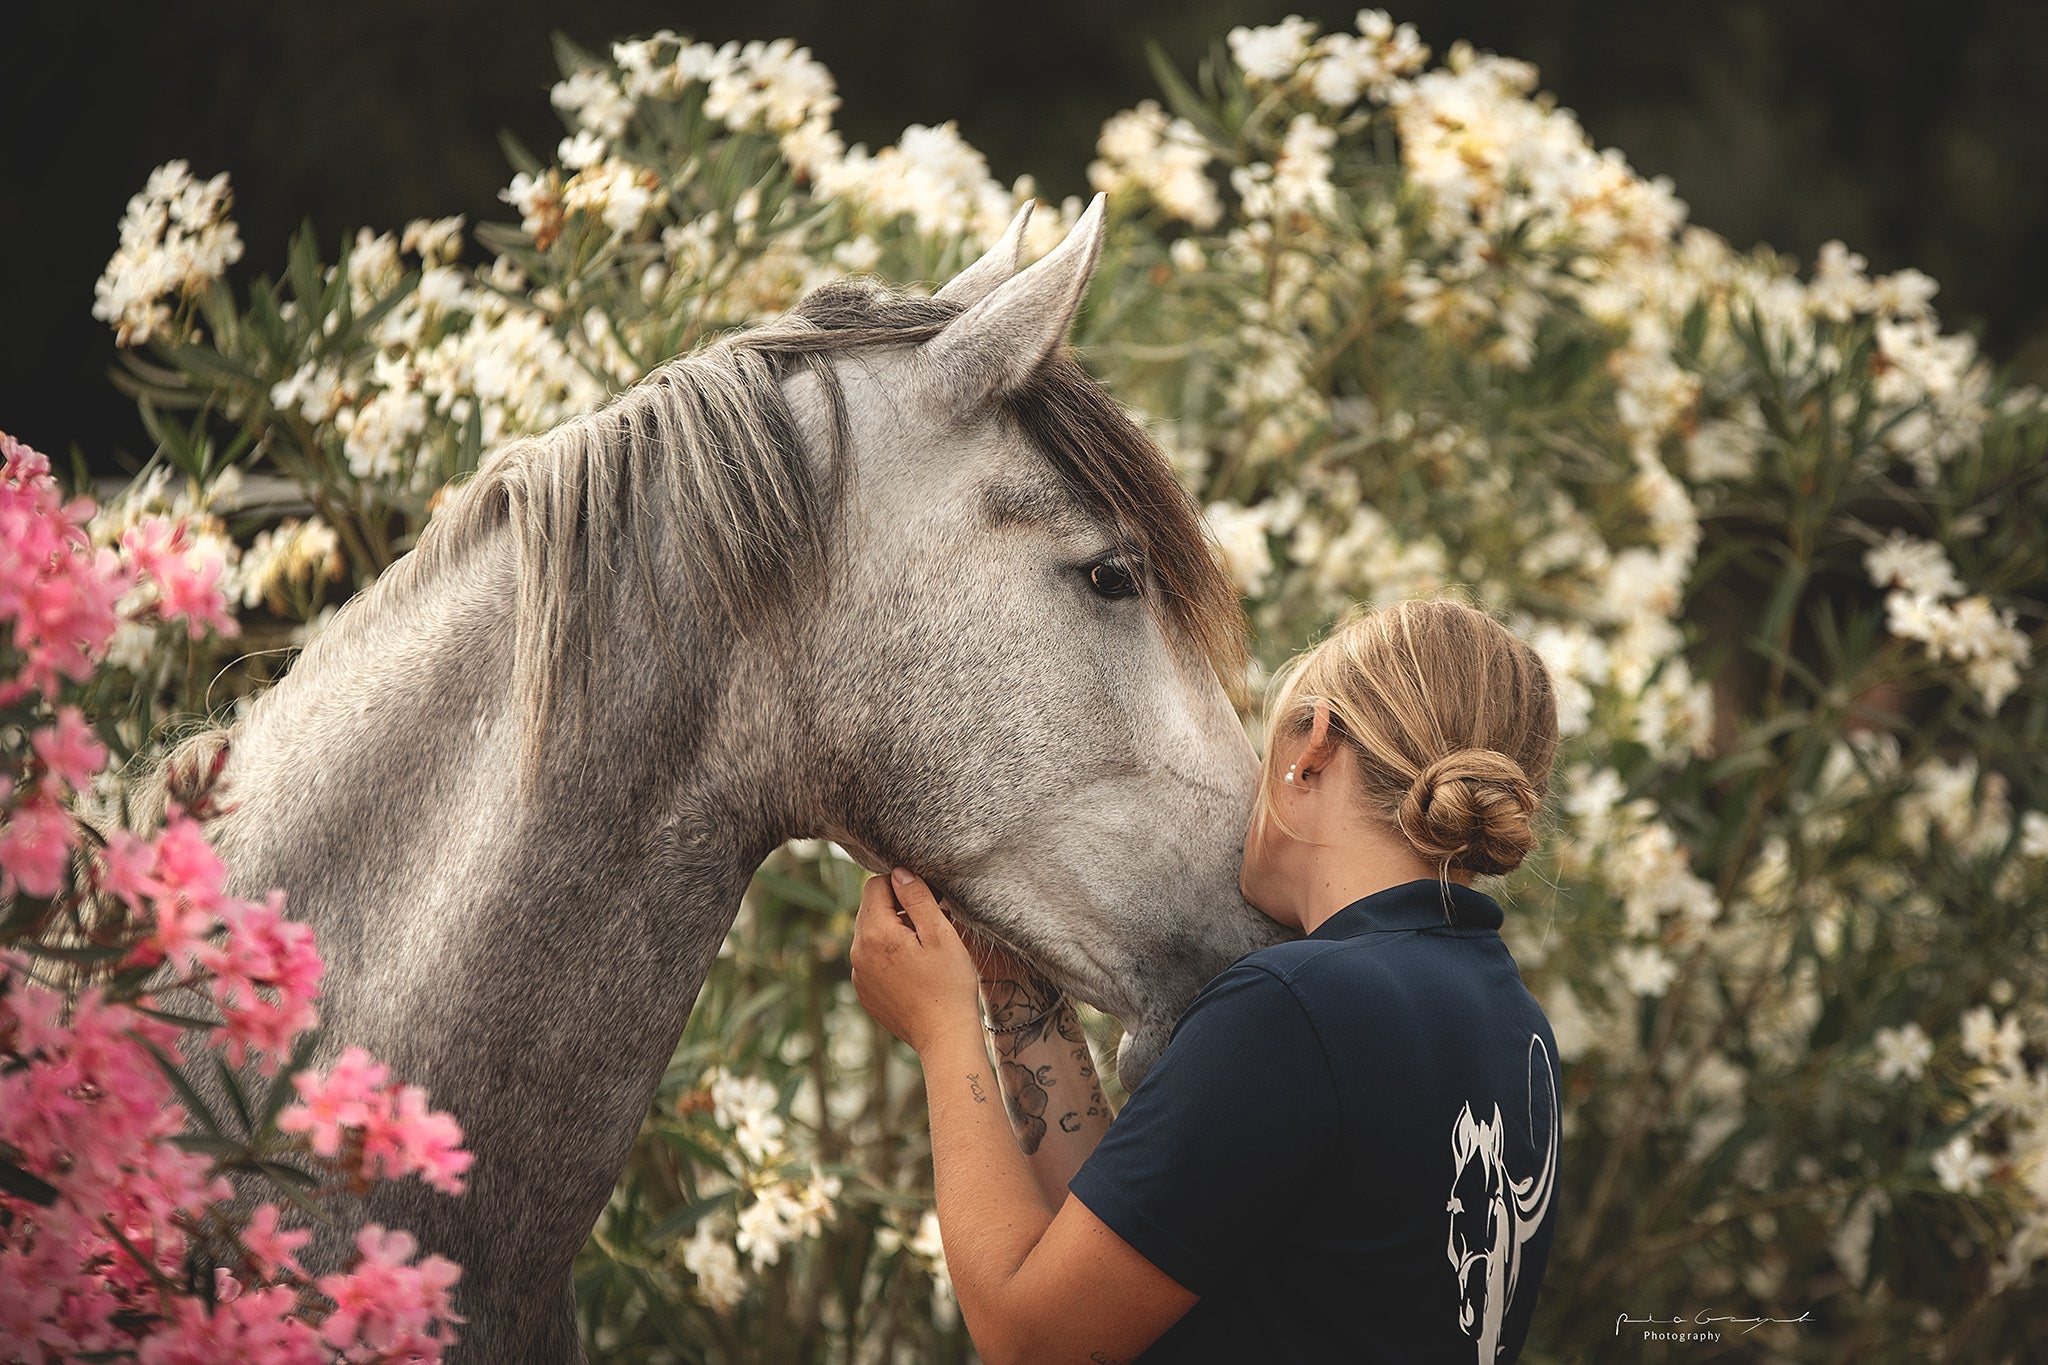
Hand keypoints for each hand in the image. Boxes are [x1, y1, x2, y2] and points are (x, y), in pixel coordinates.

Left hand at [850, 867, 983, 1054]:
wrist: (943, 1036)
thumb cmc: (948, 984)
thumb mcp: (939, 934)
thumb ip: (917, 898)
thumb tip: (900, 872)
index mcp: (874, 933)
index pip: (876, 886)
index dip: (902, 885)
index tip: (928, 899)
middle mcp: (857, 952)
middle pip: (870, 909)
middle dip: (897, 907)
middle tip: (930, 921)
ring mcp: (858, 975)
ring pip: (870, 935)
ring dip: (893, 931)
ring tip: (925, 947)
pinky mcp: (864, 992)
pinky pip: (871, 960)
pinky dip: (889, 955)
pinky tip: (915, 969)